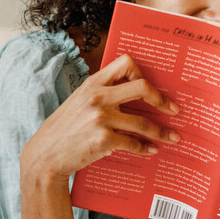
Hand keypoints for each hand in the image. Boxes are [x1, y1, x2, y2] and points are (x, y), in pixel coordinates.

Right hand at [20, 53, 180, 182]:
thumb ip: (100, 95)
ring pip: (143, 122)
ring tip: (173, 137)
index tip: (151, 86)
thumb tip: (130, 97)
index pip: (125, 63)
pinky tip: (151, 150)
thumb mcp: (78, 103)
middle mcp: (98, 97)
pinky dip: (145, 148)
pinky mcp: (104, 140)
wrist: (45, 155)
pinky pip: (133, 143)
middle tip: (174, 110)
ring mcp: (101, 118)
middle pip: (142, 87)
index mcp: (92, 83)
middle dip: (162, 100)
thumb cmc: (63, 130)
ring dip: (162, 131)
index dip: (142, 72)